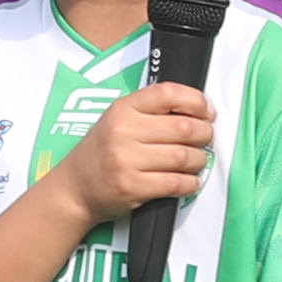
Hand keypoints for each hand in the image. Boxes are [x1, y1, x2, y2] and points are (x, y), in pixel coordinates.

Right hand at [48, 81, 214, 228]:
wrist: (74, 188)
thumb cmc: (102, 152)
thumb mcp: (118, 120)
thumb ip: (151, 111)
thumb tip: (197, 111)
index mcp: (123, 109)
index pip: (168, 93)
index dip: (196, 101)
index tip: (206, 112)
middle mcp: (123, 131)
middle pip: (184, 127)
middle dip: (205, 134)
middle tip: (206, 138)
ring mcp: (126, 160)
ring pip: (184, 156)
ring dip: (199, 160)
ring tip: (197, 161)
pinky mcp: (132, 187)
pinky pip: (176, 183)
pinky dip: (191, 183)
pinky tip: (189, 180)